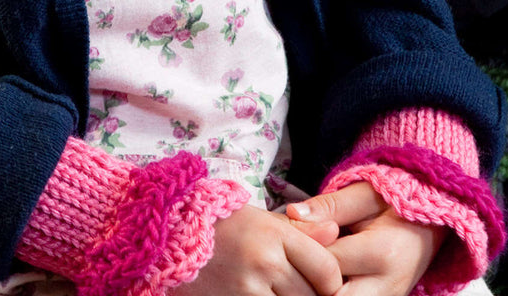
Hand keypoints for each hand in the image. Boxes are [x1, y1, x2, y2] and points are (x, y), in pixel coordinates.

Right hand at [178, 203, 344, 295]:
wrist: (170, 236)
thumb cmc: (222, 225)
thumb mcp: (262, 219)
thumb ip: (301, 231)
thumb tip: (337, 235)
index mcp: (274, 234)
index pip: (326, 269)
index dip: (333, 282)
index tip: (326, 283)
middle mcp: (263, 263)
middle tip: (302, 288)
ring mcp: (246, 290)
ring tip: (281, 291)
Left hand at [286, 183, 445, 294]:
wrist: (428, 227)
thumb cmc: (393, 205)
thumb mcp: (363, 194)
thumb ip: (329, 205)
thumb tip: (291, 214)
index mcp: (383, 253)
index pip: (327, 263)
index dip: (301, 250)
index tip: (285, 234)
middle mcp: (387, 287)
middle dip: (306, 279)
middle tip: (290, 257)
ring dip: (315, 287)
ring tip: (301, 265)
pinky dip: (326, 291)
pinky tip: (315, 274)